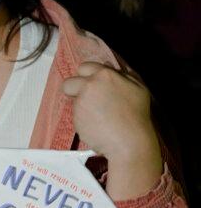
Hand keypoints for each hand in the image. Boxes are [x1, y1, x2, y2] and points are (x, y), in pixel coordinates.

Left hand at [62, 62, 162, 199]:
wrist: (128, 141)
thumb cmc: (137, 115)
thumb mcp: (138, 88)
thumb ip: (123, 76)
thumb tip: (110, 68)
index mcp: (105, 75)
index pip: (85, 67)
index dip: (87, 77)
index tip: (93, 86)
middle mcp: (89, 85)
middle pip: (70, 82)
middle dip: (75, 89)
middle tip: (88, 100)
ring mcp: (80, 101)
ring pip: (71, 99)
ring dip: (79, 104)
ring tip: (96, 114)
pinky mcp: (75, 116)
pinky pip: (74, 114)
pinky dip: (82, 118)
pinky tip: (96, 124)